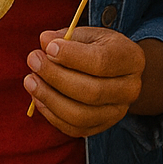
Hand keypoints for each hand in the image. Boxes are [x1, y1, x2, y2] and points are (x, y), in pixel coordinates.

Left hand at [24, 27, 145, 136]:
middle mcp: (130, 89)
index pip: (101, 62)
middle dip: (56, 77)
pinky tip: (38, 97)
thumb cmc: (101, 48)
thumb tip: (45, 40)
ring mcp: (117, 112)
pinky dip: (51, 114)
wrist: (117, 73)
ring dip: (49, 98)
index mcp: (132, 59)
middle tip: (33, 60)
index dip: (72, 56)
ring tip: (30, 80)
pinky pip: (73, 128)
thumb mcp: (90, 35)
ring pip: (80, 114)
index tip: (48, 48)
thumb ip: (68, 37)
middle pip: (91, 91)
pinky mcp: (101, 127)